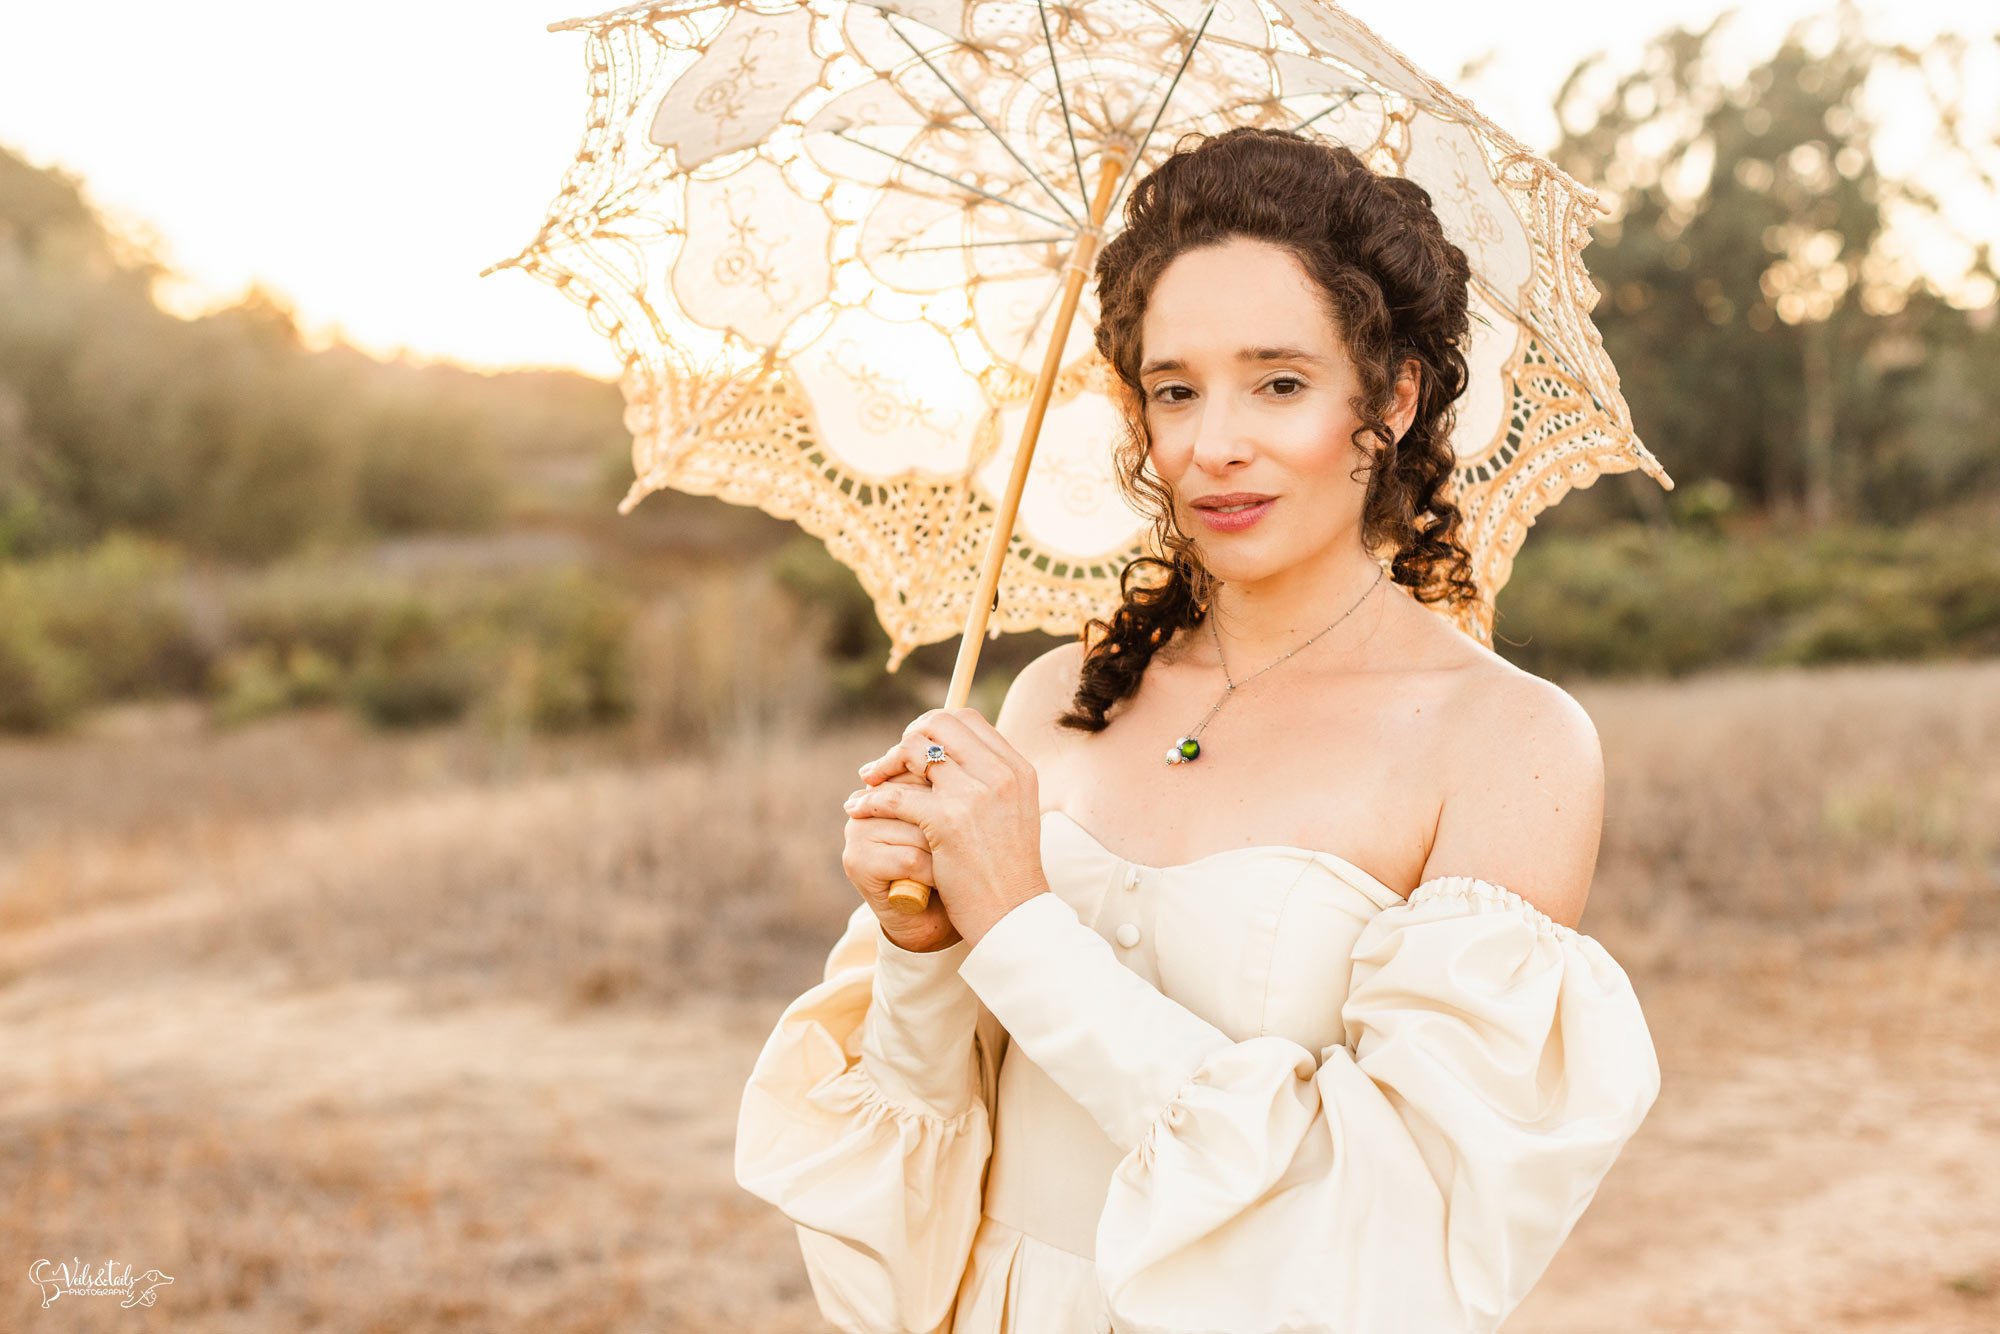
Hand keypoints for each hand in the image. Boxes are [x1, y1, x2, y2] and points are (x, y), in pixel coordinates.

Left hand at [848, 706, 1049, 948]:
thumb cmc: (1009, 871)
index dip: (932, 727)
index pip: (966, 720)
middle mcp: (999, 774)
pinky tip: (858, 808)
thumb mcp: (1015, 813)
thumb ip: (991, 781)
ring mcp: (974, 795)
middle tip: (890, 762)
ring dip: (885, 764)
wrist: (1015, 915)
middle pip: (939, 724)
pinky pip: (895, 794)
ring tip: (868, 780)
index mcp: (1016, 768)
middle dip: (907, 738)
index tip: (915, 748)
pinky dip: (871, 799)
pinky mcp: (947, 821)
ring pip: (913, 752)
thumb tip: (948, 758)